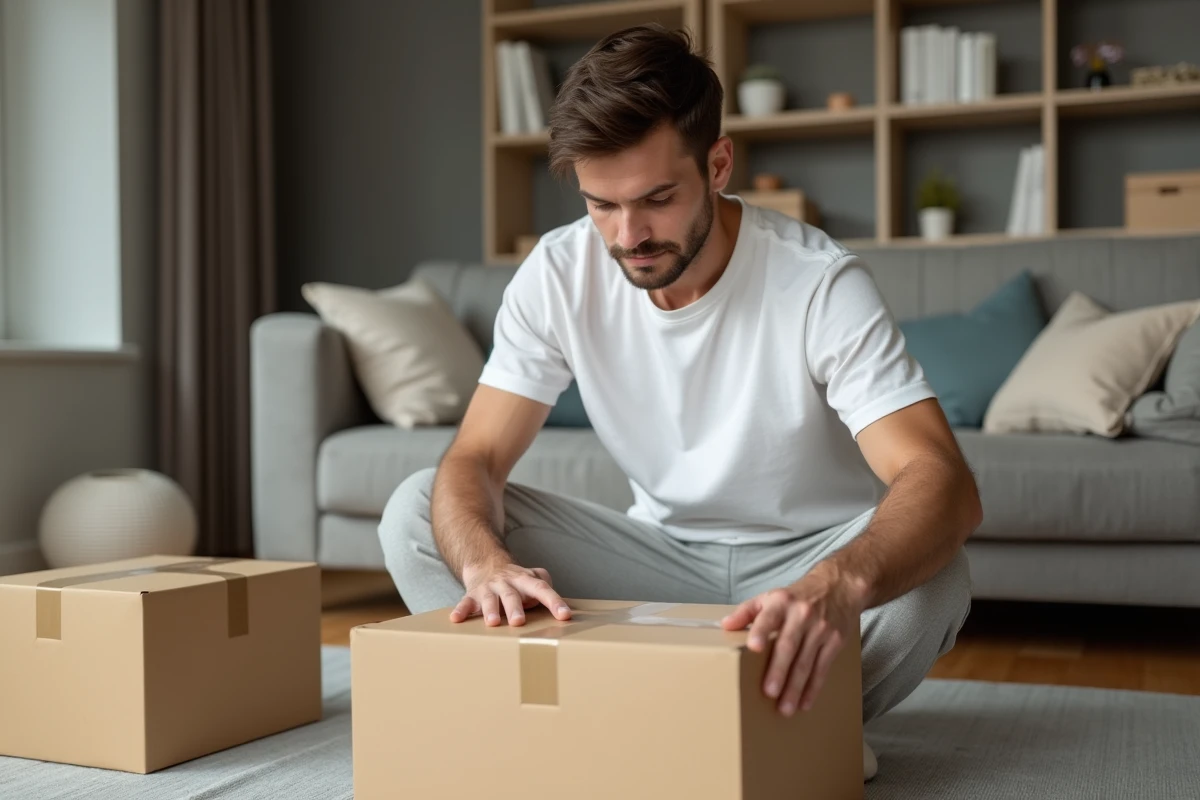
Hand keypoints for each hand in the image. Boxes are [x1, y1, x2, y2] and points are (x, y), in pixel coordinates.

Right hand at [450, 559, 571, 626]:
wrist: (485, 562)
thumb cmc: (516, 580)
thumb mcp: (533, 578)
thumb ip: (546, 586)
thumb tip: (556, 603)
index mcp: (525, 580)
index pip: (542, 589)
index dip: (555, 602)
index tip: (565, 615)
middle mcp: (507, 583)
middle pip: (512, 596)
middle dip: (515, 608)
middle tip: (519, 622)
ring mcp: (488, 589)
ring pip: (489, 600)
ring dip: (491, 611)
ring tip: (493, 622)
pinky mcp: (472, 595)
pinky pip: (465, 603)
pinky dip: (460, 610)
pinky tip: (456, 619)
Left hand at [721, 565, 865, 715]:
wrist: (838, 587)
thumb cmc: (797, 597)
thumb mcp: (771, 597)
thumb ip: (746, 611)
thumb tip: (724, 626)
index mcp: (781, 603)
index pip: (768, 617)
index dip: (760, 631)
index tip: (753, 647)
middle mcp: (802, 615)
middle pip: (788, 645)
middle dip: (778, 670)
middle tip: (769, 692)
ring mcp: (821, 629)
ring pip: (806, 662)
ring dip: (795, 687)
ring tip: (785, 708)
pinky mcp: (835, 641)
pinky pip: (823, 668)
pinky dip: (814, 687)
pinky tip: (805, 703)